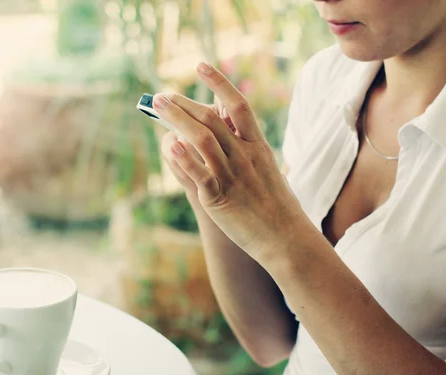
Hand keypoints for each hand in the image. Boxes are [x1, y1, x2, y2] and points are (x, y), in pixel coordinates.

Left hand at [153, 62, 307, 263]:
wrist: (286, 237)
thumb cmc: (275, 204)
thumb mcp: (266, 167)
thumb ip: (246, 147)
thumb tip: (226, 130)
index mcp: (258, 146)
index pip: (237, 105)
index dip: (218, 82)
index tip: (200, 66)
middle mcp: (245, 156)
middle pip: (211, 119)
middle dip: (184, 103)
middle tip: (162, 96)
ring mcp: (233, 176)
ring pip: (202, 139)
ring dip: (177, 119)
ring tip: (159, 107)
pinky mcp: (220, 198)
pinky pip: (199, 174)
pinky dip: (183, 158)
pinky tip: (170, 145)